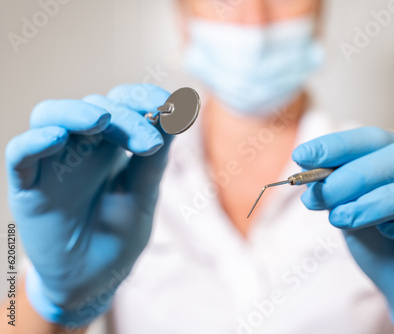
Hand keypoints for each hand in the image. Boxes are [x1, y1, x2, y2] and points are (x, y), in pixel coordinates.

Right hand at [6, 84, 172, 326]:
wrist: (95, 280)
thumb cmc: (120, 235)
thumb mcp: (143, 195)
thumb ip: (154, 159)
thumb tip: (179, 114)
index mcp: (111, 146)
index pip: (121, 105)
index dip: (142, 97)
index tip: (169, 104)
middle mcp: (81, 148)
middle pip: (94, 107)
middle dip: (125, 117)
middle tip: (151, 144)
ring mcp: (53, 163)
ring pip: (50, 116)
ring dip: (76, 113)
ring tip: (103, 121)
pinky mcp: (28, 187)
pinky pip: (20, 154)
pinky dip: (35, 142)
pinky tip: (58, 139)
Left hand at [292, 127, 393, 333]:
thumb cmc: (380, 242)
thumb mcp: (350, 213)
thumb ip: (336, 194)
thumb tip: (307, 175)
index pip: (371, 138)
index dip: (337, 145)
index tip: (300, 157)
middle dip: (353, 177)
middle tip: (319, 198)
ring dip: (380, 202)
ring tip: (345, 220)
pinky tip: (393, 233)